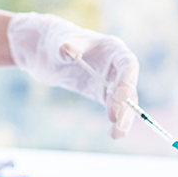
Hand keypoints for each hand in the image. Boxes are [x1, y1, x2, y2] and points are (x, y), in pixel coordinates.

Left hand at [6, 12, 139, 138]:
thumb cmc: (58, 42)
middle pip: (129, 86)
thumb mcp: (60, 42)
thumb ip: (66, 46)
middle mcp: (117, 66)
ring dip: (124, 118)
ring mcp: (113, 81)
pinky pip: (116, 109)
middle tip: (113, 118)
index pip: (128, 64)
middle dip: (124, 103)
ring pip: (126, 102)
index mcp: (113, 49)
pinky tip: (113, 134)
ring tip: (116, 134)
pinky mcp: (104, 95)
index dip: (127, 80)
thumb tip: (67, 50)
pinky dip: (117, 122)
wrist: (49, 54)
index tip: (119, 96)